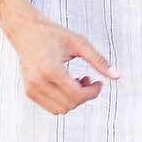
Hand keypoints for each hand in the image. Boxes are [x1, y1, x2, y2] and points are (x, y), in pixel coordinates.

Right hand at [0, 0, 116, 114]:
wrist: (25, 31)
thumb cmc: (51, 34)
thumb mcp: (79, 43)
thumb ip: (98, 60)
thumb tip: (116, 76)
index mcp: (51, 70)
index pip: (77, 95)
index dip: (93, 92)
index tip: (99, 83)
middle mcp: (38, 82)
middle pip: (71, 104)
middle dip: (84, 95)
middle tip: (88, 80)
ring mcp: (31, 89)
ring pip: (61, 110)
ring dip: (73, 100)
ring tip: (76, 82)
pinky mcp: (29, 92)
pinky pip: (51, 108)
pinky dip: (63, 101)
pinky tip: (66, 85)